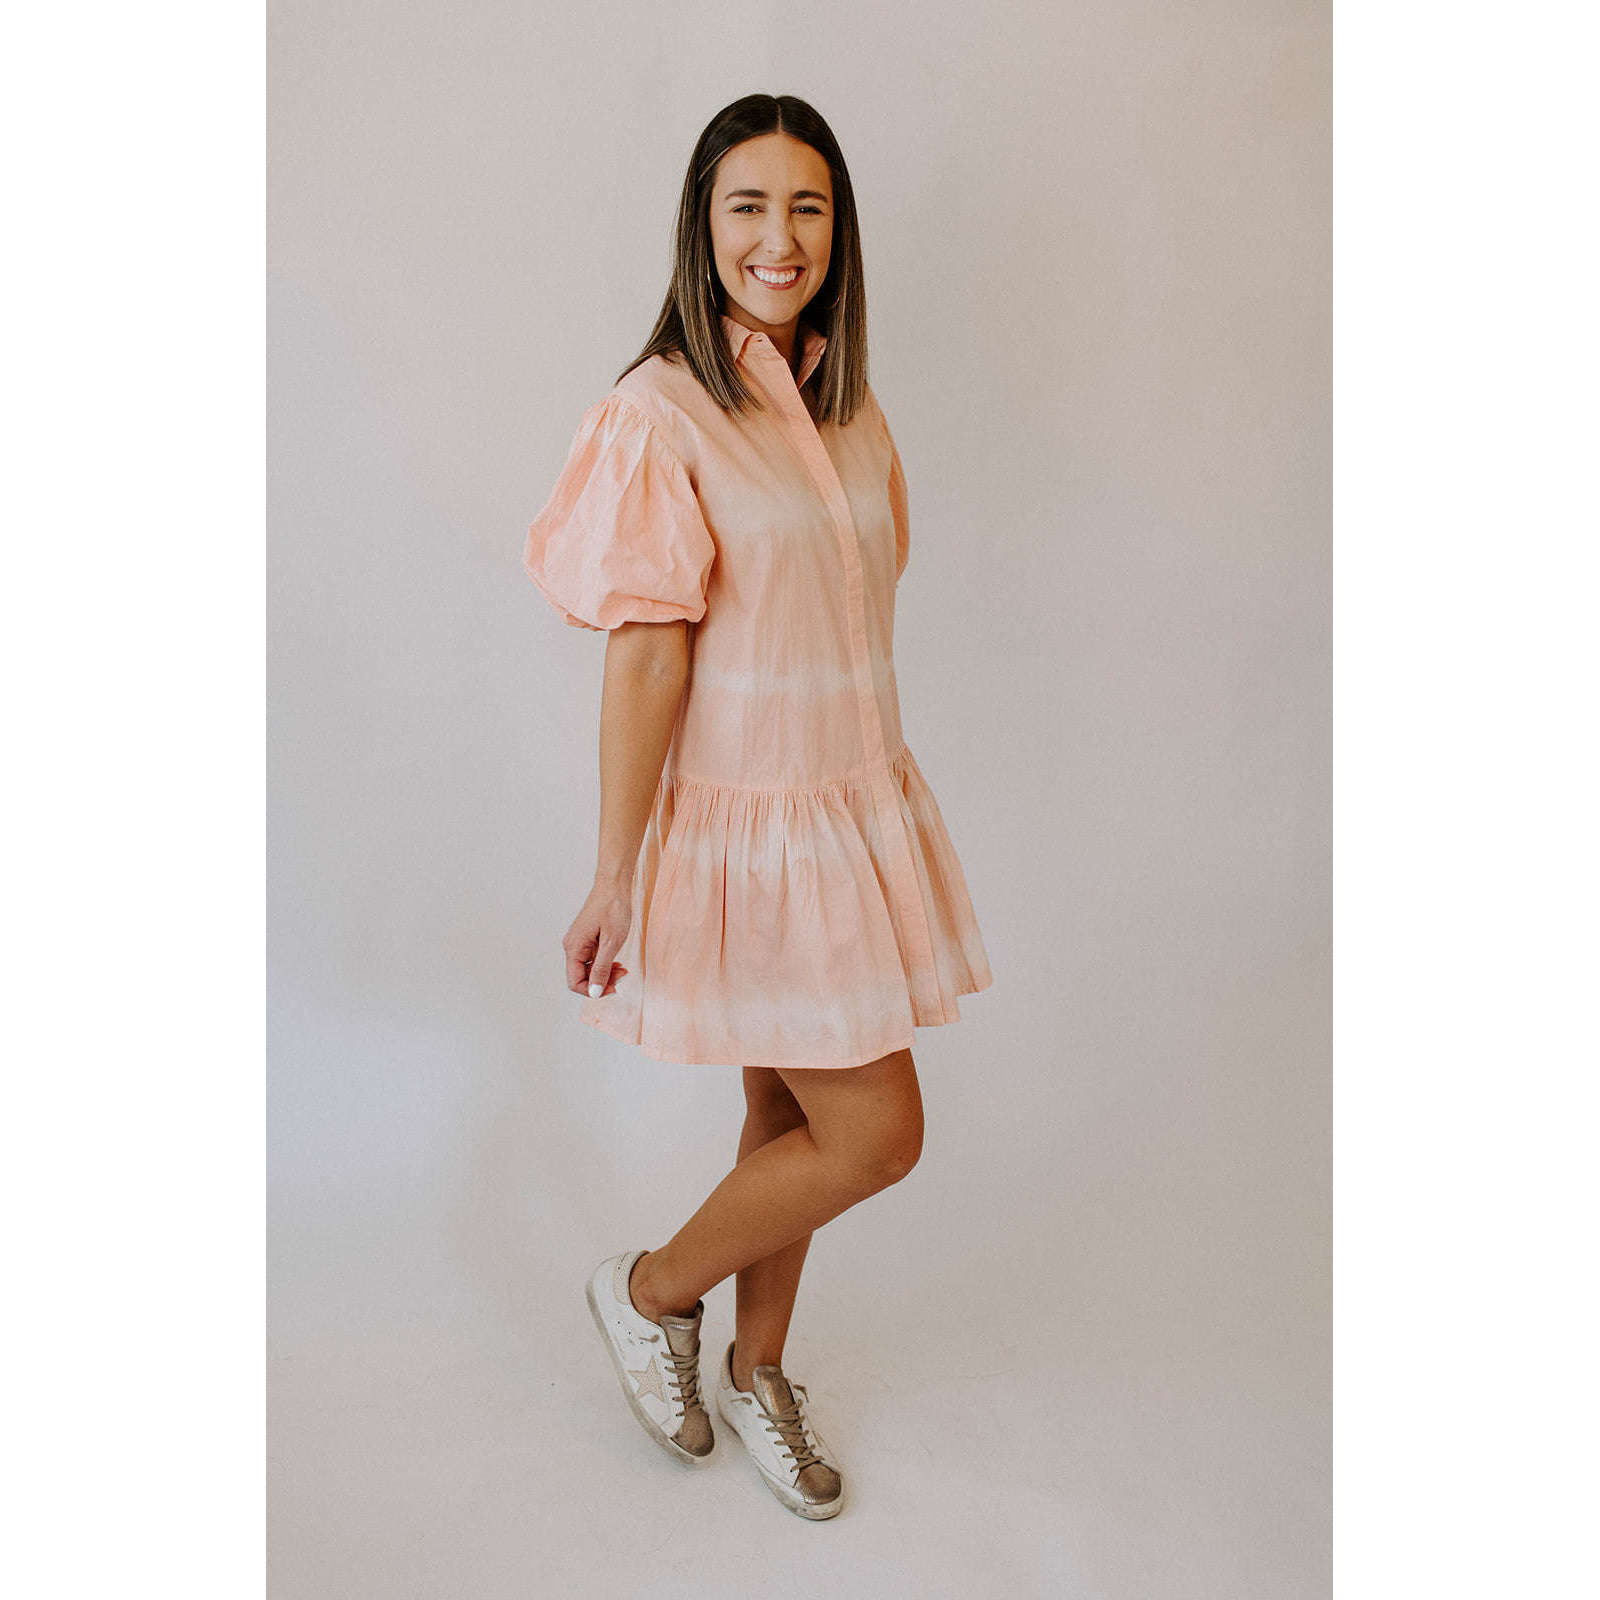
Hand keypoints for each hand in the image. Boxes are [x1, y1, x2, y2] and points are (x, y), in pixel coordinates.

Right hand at [563, 877, 632, 998]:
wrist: (614, 885)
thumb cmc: (613, 909)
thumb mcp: (611, 943)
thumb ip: (602, 969)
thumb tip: (595, 992)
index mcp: (573, 948)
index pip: (575, 982)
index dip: (593, 990)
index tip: (614, 988)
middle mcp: (572, 946)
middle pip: (581, 977)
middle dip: (602, 982)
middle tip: (623, 975)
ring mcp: (579, 942)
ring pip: (588, 969)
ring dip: (605, 973)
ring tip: (623, 968)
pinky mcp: (586, 939)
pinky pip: (592, 959)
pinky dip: (605, 964)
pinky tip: (617, 961)